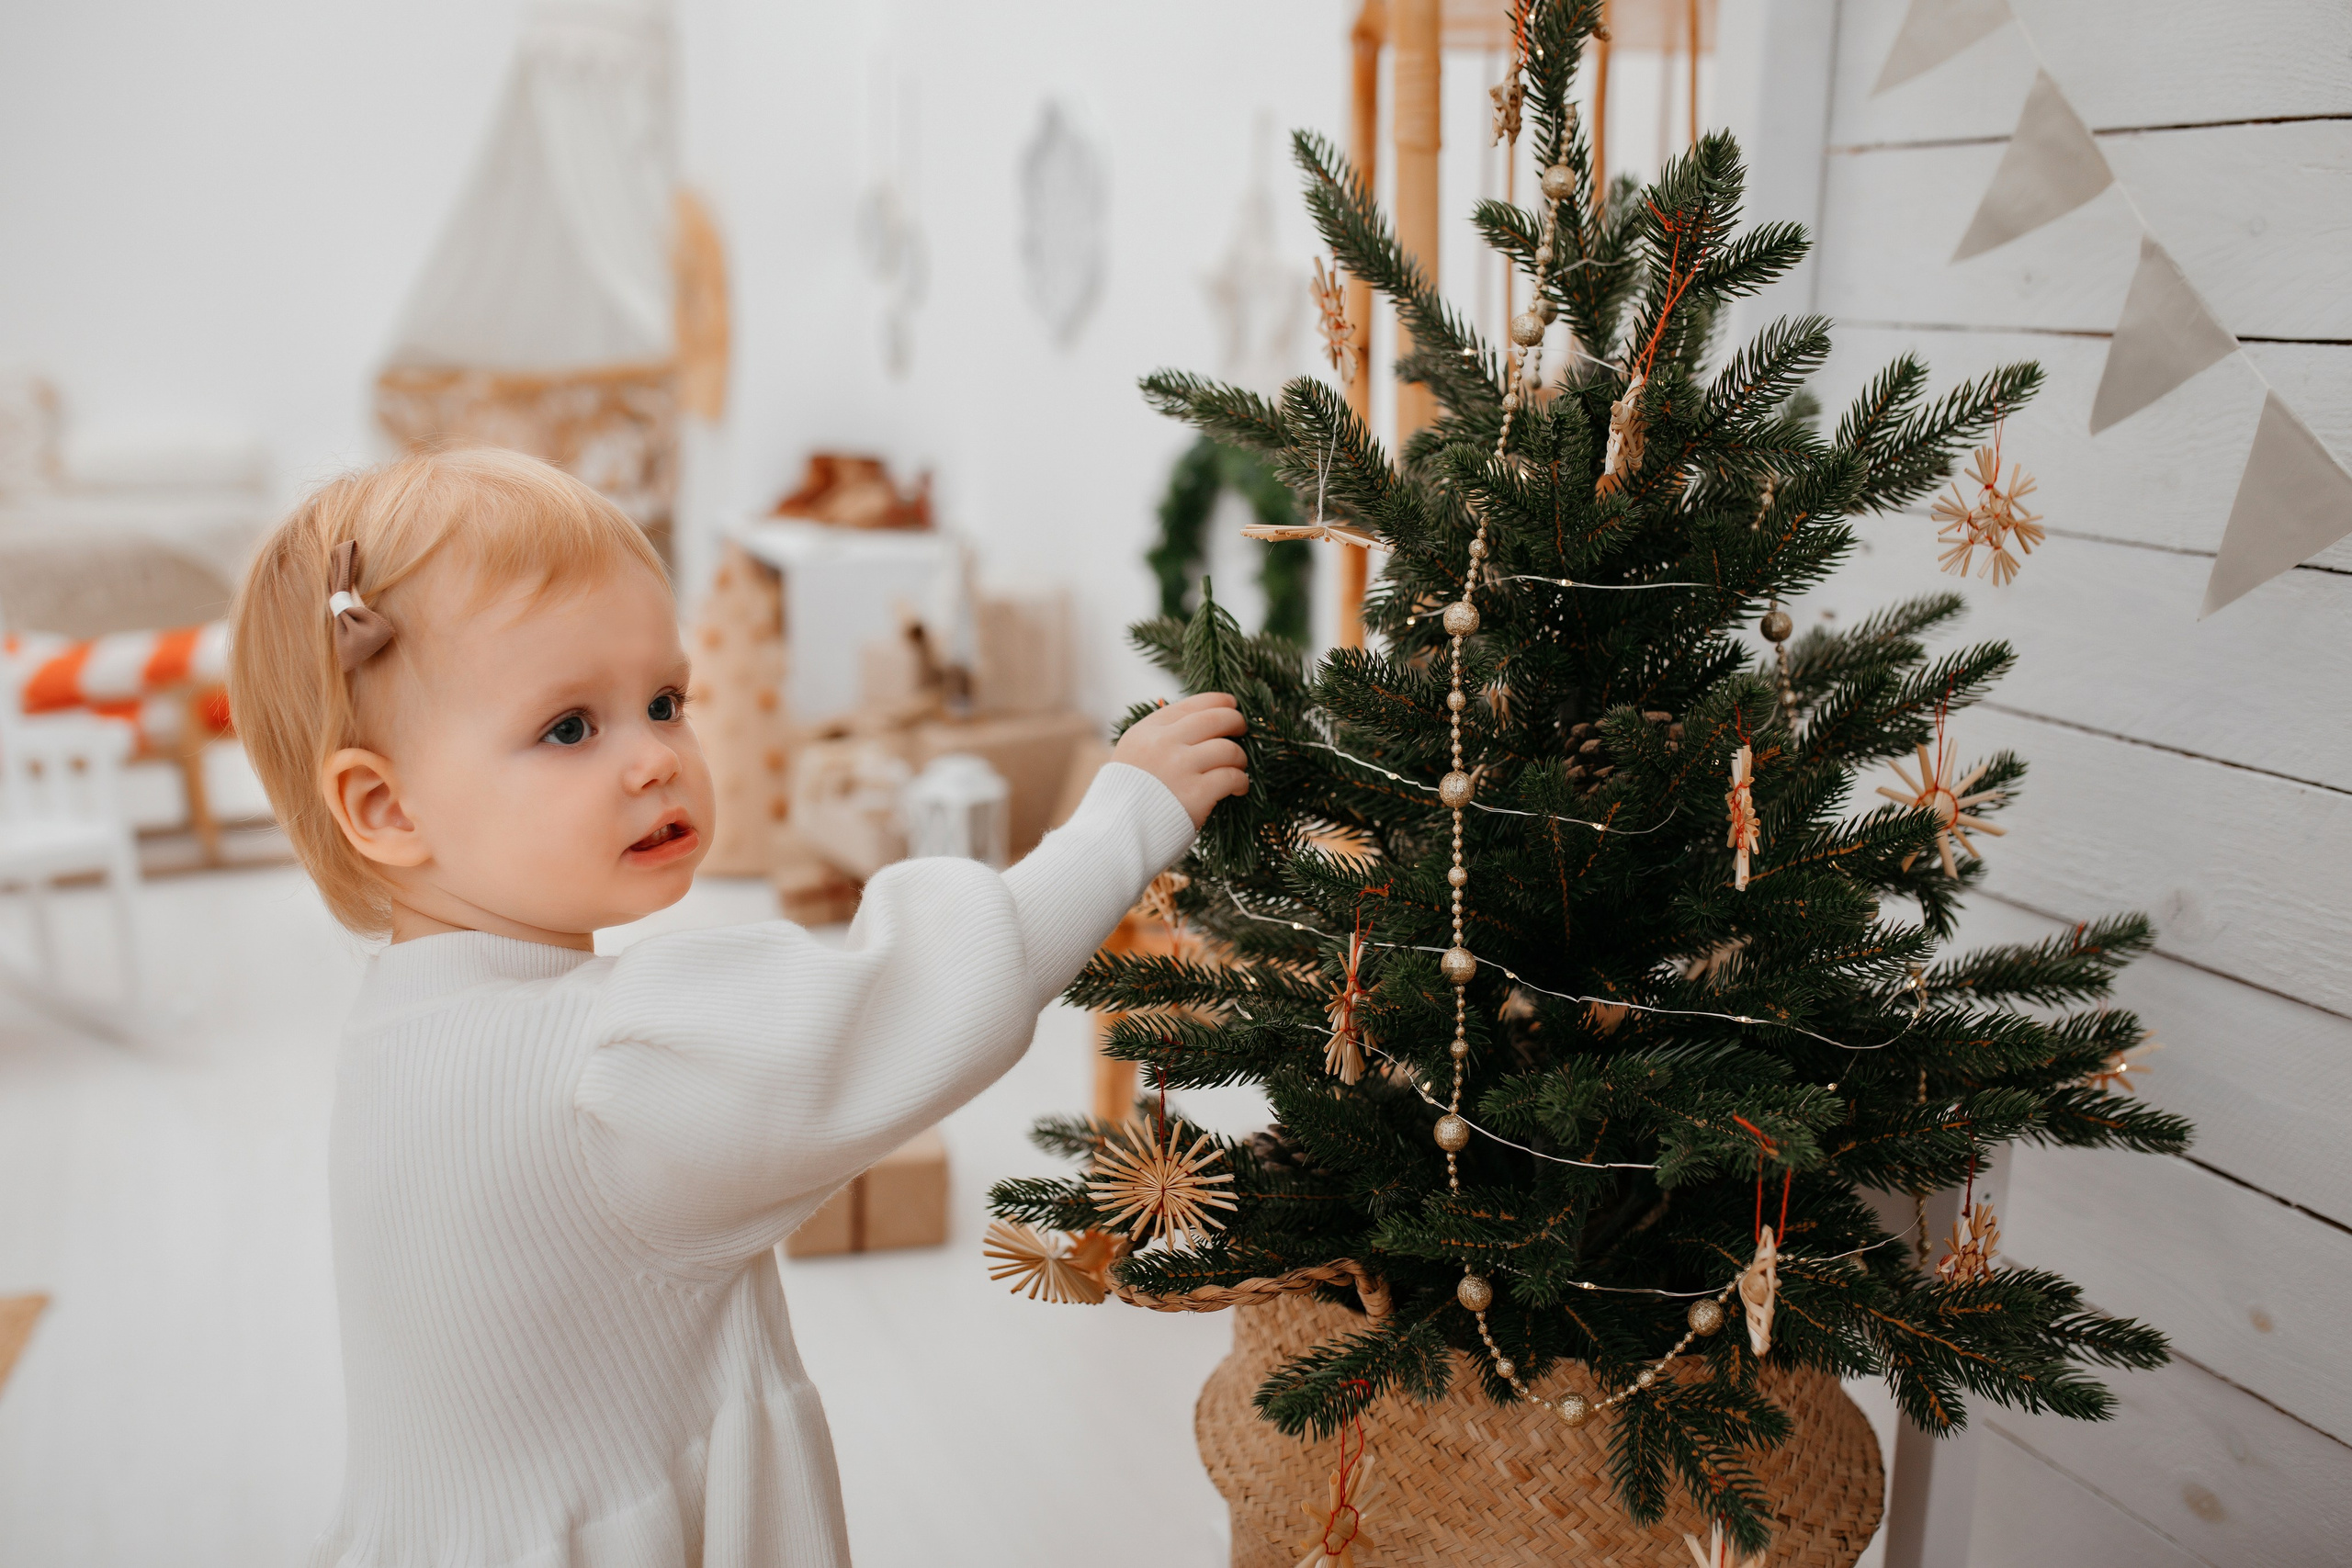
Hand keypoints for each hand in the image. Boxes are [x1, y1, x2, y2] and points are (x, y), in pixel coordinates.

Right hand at [1114, 691, 1248, 828]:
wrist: (1114, 836)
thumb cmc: (1124, 801)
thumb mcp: (1130, 757)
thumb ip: (1158, 739)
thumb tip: (1197, 724)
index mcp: (1147, 731)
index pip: (1191, 705)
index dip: (1218, 702)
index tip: (1230, 705)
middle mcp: (1164, 743)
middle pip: (1215, 719)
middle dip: (1235, 721)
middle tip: (1242, 729)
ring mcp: (1181, 767)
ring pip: (1228, 748)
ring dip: (1240, 757)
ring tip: (1238, 767)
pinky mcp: (1197, 793)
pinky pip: (1232, 777)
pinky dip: (1241, 781)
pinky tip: (1239, 788)